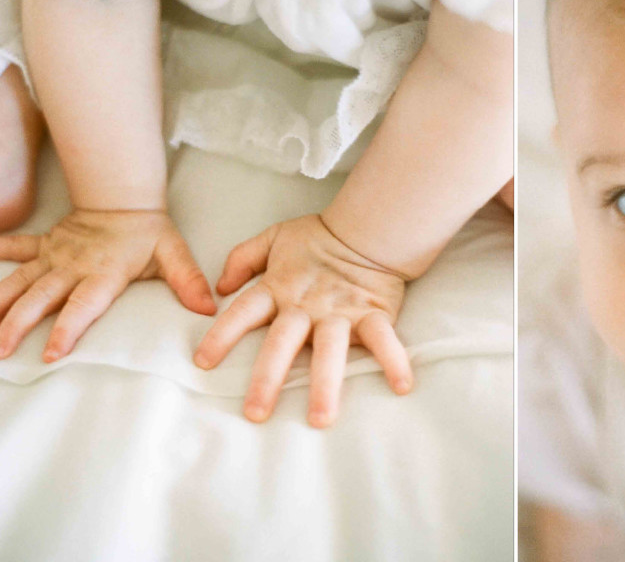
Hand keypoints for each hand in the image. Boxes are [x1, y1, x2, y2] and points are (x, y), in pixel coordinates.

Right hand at [0, 209, 215, 360]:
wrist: (125, 196)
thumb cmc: (149, 231)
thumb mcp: (173, 254)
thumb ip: (188, 282)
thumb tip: (209, 308)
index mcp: (103, 273)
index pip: (82, 305)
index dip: (68, 329)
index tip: (52, 354)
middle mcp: (72, 266)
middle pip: (39, 298)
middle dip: (16, 325)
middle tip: (1, 351)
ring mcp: (54, 256)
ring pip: (19, 280)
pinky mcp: (44, 245)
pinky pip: (15, 248)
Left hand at [193, 214, 412, 428]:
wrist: (369, 226)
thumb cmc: (320, 237)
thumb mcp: (275, 237)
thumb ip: (244, 257)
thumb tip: (220, 286)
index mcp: (279, 287)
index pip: (244, 311)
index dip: (223, 335)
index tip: (203, 362)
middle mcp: (306, 305)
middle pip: (283, 342)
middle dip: (268, 378)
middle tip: (256, 413)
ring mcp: (341, 312)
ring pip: (330, 350)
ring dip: (325, 384)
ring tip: (321, 418)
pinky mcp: (374, 314)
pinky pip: (384, 339)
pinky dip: (394, 360)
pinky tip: (401, 386)